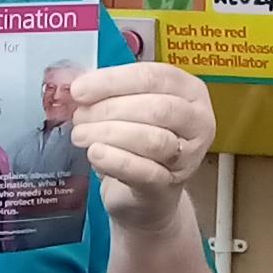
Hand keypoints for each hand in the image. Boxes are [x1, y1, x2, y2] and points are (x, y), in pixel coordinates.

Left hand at [70, 61, 213, 233]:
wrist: (146, 196)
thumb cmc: (137, 143)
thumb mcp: (126, 109)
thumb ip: (105, 92)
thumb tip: (74, 83)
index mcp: (189, 91)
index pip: (153, 76)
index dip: (112, 81)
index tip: (79, 90)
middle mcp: (198, 121)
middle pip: (157, 108)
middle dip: (110, 110)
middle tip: (80, 117)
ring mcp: (190, 156)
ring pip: (153, 140)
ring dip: (109, 134)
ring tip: (81, 135)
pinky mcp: (170, 186)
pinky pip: (145, 171)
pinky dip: (116, 160)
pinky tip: (95, 154)